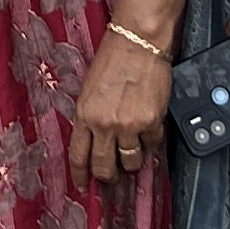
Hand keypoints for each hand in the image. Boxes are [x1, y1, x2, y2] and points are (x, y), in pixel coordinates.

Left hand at [69, 22, 170, 187]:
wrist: (138, 41)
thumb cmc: (113, 60)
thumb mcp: (89, 89)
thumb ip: (90, 117)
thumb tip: (96, 142)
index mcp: (84, 114)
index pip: (78, 156)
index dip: (81, 176)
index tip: (84, 186)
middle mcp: (104, 124)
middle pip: (104, 167)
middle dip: (108, 176)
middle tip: (113, 175)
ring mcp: (129, 125)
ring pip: (131, 162)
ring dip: (132, 161)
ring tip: (133, 149)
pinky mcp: (151, 122)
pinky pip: (151, 145)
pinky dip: (150, 141)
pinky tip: (148, 128)